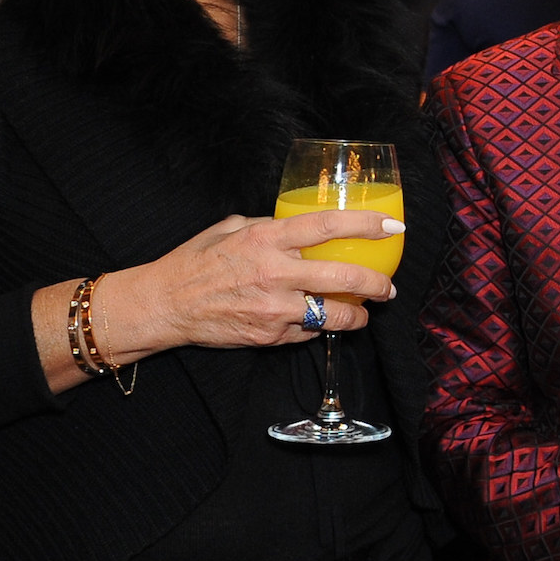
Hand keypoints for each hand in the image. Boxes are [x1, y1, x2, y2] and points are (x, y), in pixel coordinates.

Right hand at [91, 210, 401, 358]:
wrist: (166, 305)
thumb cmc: (195, 262)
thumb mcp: (230, 229)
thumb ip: (267, 226)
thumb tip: (294, 226)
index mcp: (267, 239)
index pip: (328, 226)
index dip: (367, 225)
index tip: (393, 227)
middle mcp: (276, 273)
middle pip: (345, 277)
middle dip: (377, 283)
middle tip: (389, 286)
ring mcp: (276, 308)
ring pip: (335, 315)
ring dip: (357, 316)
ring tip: (364, 312)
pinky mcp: (272, 335)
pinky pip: (309, 332)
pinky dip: (320, 327)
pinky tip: (323, 322)